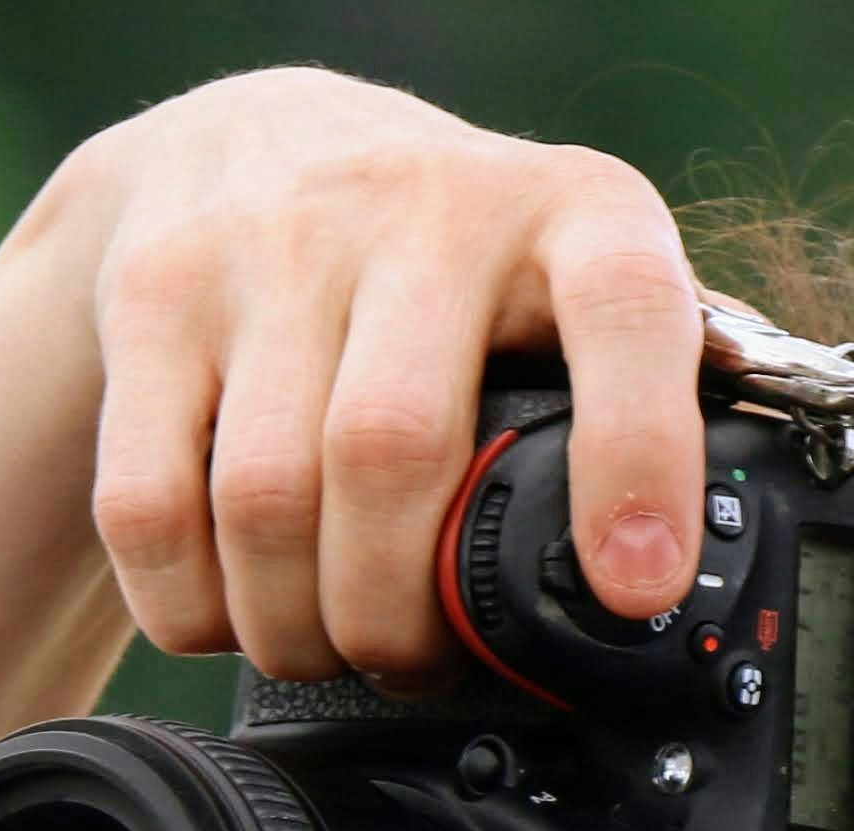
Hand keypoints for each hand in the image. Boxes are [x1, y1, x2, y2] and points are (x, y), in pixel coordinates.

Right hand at [43, 69, 709, 688]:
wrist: (249, 142)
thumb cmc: (447, 260)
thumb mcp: (567, 289)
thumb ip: (643, 403)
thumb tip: (702, 585)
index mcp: (572, 212)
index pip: (623, 313)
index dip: (634, 456)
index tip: (633, 590)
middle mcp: (422, 209)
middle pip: (393, 453)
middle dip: (400, 614)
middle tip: (415, 666)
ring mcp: (273, 243)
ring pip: (267, 495)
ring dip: (297, 624)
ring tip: (328, 649)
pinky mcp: (155, 294)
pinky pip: (151, 502)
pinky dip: (190, 603)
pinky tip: (228, 615)